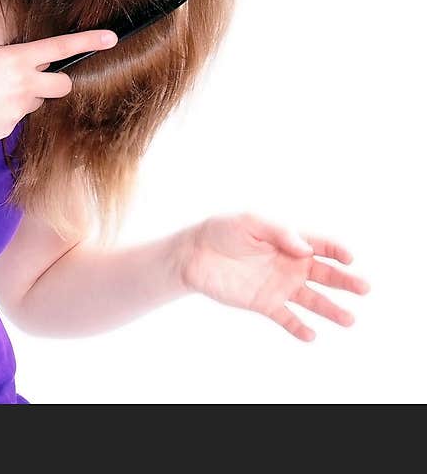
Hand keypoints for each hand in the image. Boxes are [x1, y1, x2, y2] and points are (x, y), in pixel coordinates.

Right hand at [0, 28, 118, 150]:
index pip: (59, 48)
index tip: (112, 38)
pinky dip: (1, 116)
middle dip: (56, 83)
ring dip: (21, 100)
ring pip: (33, 104)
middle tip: (36, 82)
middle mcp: (20, 85)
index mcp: (12, 59)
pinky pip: (14, 120)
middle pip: (61, 85)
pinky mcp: (6, 131)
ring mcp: (15, 111)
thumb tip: (25, 71)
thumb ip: (8, 62)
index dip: (89, 41)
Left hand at [180, 212, 370, 341]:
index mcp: (289, 241)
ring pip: (312, 299)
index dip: (337, 250)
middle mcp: (290, 264)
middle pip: (325, 274)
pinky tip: (310, 335)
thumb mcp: (249, 222)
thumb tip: (306, 248)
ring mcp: (279, 285)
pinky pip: (287, 318)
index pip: (321, 245)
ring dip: (331, 310)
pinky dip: (299, 327)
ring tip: (349, 319)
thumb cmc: (222, 231)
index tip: (348, 257)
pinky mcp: (265, 303)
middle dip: (346, 281)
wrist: (194, 254)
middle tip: (364, 288)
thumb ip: (278, 231)